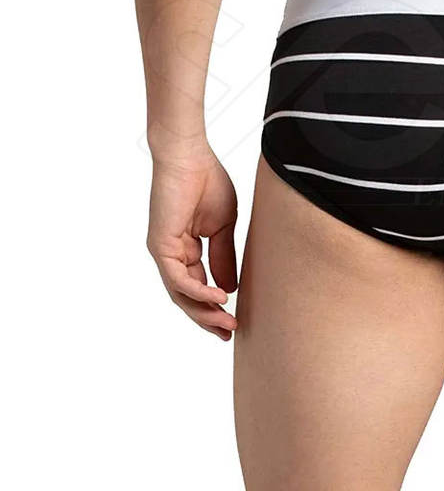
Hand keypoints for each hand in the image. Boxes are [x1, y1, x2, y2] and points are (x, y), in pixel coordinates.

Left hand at [146, 150, 238, 339]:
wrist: (190, 158)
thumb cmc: (207, 183)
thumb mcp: (224, 228)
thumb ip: (224, 257)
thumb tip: (229, 287)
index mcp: (185, 250)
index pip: (199, 287)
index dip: (216, 307)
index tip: (236, 322)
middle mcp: (171, 255)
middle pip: (187, 298)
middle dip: (209, 318)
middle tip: (230, 333)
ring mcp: (164, 252)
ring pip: (180, 294)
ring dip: (204, 312)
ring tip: (228, 323)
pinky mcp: (161, 246)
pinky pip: (178, 279)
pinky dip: (199, 291)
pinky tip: (220, 297)